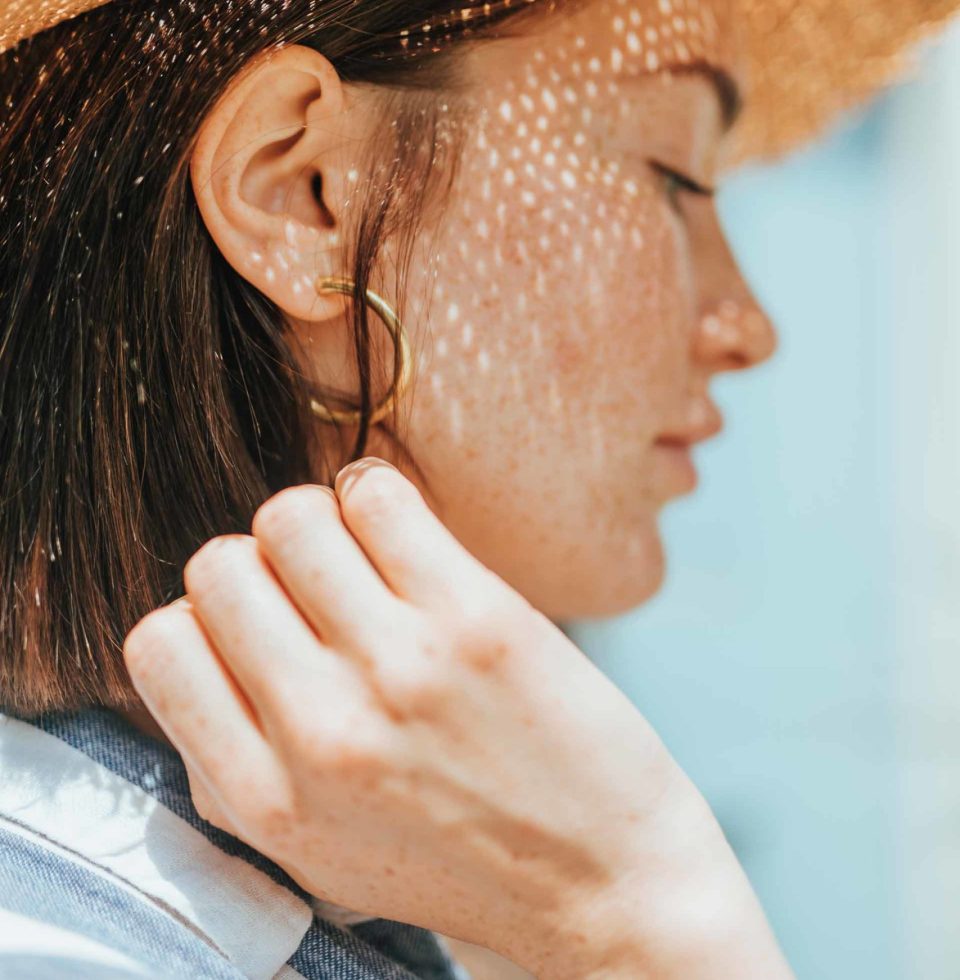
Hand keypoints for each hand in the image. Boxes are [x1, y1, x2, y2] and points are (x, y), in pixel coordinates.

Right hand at [123, 458, 788, 978]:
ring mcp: (399, 668)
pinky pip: (378, 498)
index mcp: (264, 800)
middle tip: (317, 588)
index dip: (205, 619)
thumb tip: (199, 650)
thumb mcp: (318, 852)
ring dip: (318, 522)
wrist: (604, 889)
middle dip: (258, 564)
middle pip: (219, 568)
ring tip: (362, 555)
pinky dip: (378, 496)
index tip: (259, 625)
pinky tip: (407, 535)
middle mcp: (318, 731)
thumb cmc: (463, 861)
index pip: (158, 644)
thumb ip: (237, 765)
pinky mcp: (476, 619)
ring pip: (290, 517)